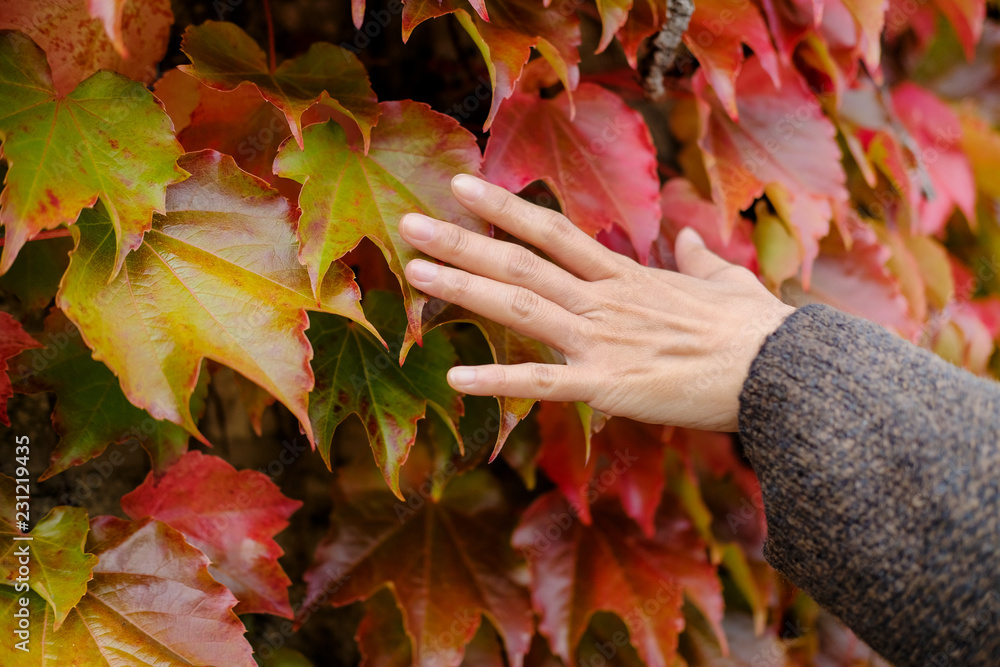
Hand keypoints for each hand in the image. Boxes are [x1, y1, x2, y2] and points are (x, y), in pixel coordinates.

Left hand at [398, 175, 795, 431]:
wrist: (783, 372)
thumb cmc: (757, 331)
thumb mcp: (727, 282)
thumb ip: (696, 258)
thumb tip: (685, 238)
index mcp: (625, 277)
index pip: (553, 232)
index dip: (505, 208)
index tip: (462, 186)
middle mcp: (604, 300)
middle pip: (521, 262)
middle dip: (462, 241)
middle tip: (410, 222)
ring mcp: (602, 341)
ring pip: (520, 307)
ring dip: (463, 288)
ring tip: (415, 271)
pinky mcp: (609, 387)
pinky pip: (543, 382)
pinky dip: (499, 379)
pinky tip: (456, 377)